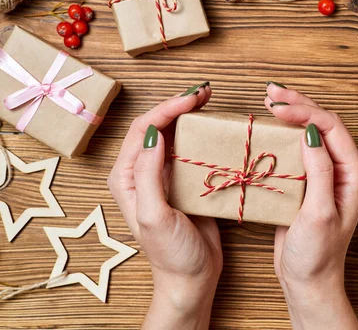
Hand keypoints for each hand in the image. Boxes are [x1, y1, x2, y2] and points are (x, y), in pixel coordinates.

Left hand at [108, 85, 221, 329]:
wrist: (192, 278)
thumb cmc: (171, 253)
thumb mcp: (154, 215)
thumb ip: (148, 174)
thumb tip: (154, 134)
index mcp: (127, 177)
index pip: (144, 129)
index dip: (167, 108)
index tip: (194, 98)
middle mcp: (142, 172)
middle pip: (157, 125)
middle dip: (179, 104)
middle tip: (205, 91)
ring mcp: (164, 176)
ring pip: (175, 135)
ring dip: (190, 116)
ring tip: (210, 102)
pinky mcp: (185, 182)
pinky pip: (191, 151)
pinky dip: (202, 135)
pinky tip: (216, 128)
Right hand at [265, 83, 357, 329]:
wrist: (307, 281)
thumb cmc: (317, 254)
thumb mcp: (319, 213)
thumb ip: (319, 171)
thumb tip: (311, 132)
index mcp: (353, 173)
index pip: (331, 127)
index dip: (305, 111)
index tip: (277, 107)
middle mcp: (342, 169)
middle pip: (323, 123)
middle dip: (298, 103)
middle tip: (271, 92)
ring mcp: (325, 174)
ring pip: (310, 132)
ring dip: (291, 114)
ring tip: (269, 100)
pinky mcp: (308, 181)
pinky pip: (298, 149)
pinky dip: (283, 134)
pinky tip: (269, 127)